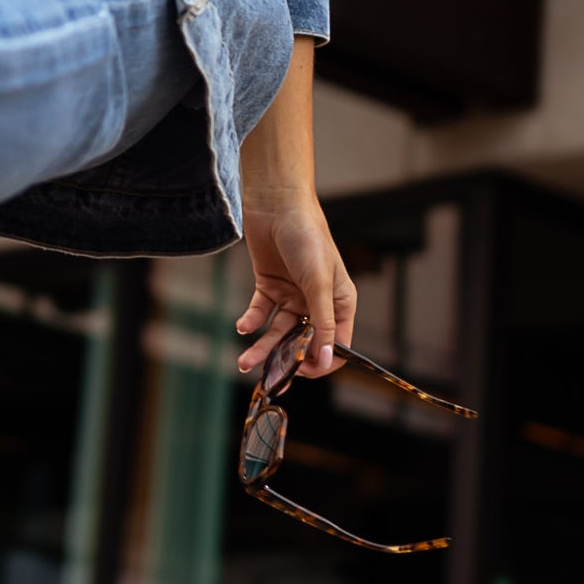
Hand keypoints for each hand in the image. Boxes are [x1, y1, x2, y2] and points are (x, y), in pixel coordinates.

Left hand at [237, 190, 356, 379]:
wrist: (277, 204)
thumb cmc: (307, 238)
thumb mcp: (318, 283)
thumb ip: (322, 323)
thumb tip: (325, 360)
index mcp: (341, 302)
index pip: (336, 345)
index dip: (321, 362)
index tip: (301, 372)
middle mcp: (318, 302)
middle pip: (303, 342)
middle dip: (286, 361)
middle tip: (269, 379)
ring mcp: (292, 295)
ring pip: (278, 332)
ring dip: (262, 348)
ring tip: (244, 363)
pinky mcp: (269, 286)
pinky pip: (260, 312)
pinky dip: (251, 321)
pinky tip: (243, 326)